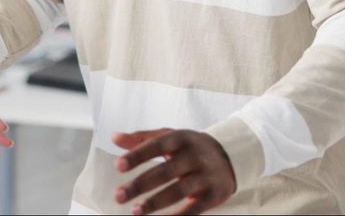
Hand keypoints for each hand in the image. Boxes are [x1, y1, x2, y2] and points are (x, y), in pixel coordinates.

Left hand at [112, 129, 236, 214]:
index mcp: (181, 139)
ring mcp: (205, 176)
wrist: (230, 156)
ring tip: (134, 211)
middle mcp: (194, 156)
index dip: (138, 155)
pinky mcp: (213, 195)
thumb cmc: (190, 147)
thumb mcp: (170, 137)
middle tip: (118, 195)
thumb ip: (142, 139)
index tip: (118, 166)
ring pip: (178, 191)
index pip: (157, 145)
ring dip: (155, 203)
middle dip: (140, 185)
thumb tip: (114, 138)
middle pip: (165, 171)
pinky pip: (193, 209)